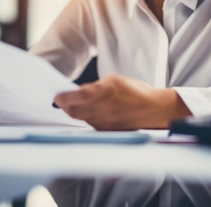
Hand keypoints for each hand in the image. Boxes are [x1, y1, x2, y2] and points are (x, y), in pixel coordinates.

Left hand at [52, 74, 190, 129]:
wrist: (153, 109)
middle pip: (73, 111)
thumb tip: (79, 92)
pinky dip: (87, 117)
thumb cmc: (136, 92)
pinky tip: (90, 112)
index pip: (75, 97)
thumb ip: (95, 87)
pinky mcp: (108, 130)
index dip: (62, 97)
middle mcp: (102, 109)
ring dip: (75, 111)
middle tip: (61, 101)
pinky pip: (91, 124)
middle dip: (64, 106)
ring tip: (75, 105)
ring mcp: (104, 122)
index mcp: (104, 92)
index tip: (57, 96)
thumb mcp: (114, 80)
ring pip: (81, 118)